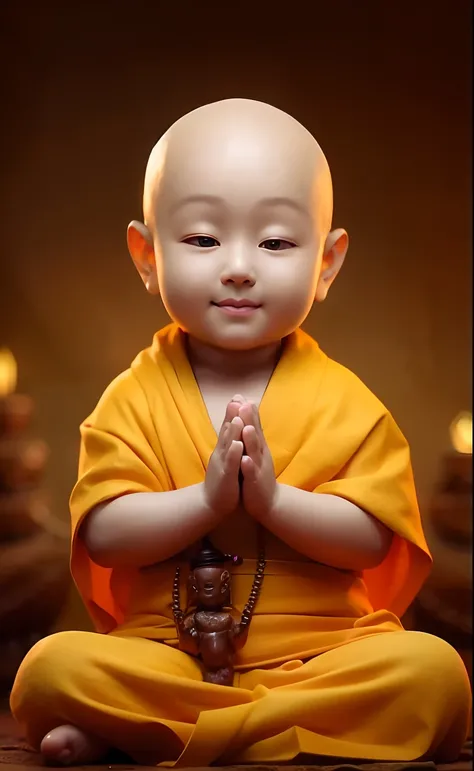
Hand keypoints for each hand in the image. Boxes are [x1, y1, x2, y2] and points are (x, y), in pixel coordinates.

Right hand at [204, 399, 243, 517]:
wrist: (210, 503)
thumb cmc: (222, 478)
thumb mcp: (226, 457)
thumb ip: (228, 441)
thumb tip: (231, 424)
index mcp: (224, 448)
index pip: (228, 426)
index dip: (232, 411)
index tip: (238, 395)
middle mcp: (221, 453)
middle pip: (227, 431)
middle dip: (232, 415)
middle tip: (237, 398)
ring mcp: (223, 464)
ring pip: (228, 445)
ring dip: (233, 431)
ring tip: (238, 418)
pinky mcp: (226, 476)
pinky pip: (231, 464)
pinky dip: (234, 454)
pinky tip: (238, 444)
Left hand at [239, 400, 276, 518]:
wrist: (269, 502)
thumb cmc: (258, 474)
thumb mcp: (256, 452)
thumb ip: (253, 435)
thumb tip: (251, 416)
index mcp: (258, 447)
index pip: (253, 426)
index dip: (248, 412)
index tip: (241, 396)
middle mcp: (260, 454)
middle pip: (255, 434)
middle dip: (250, 420)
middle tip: (245, 404)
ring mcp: (259, 467)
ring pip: (254, 452)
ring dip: (251, 440)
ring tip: (247, 428)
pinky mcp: (255, 482)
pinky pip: (251, 473)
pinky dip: (249, 466)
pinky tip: (245, 460)